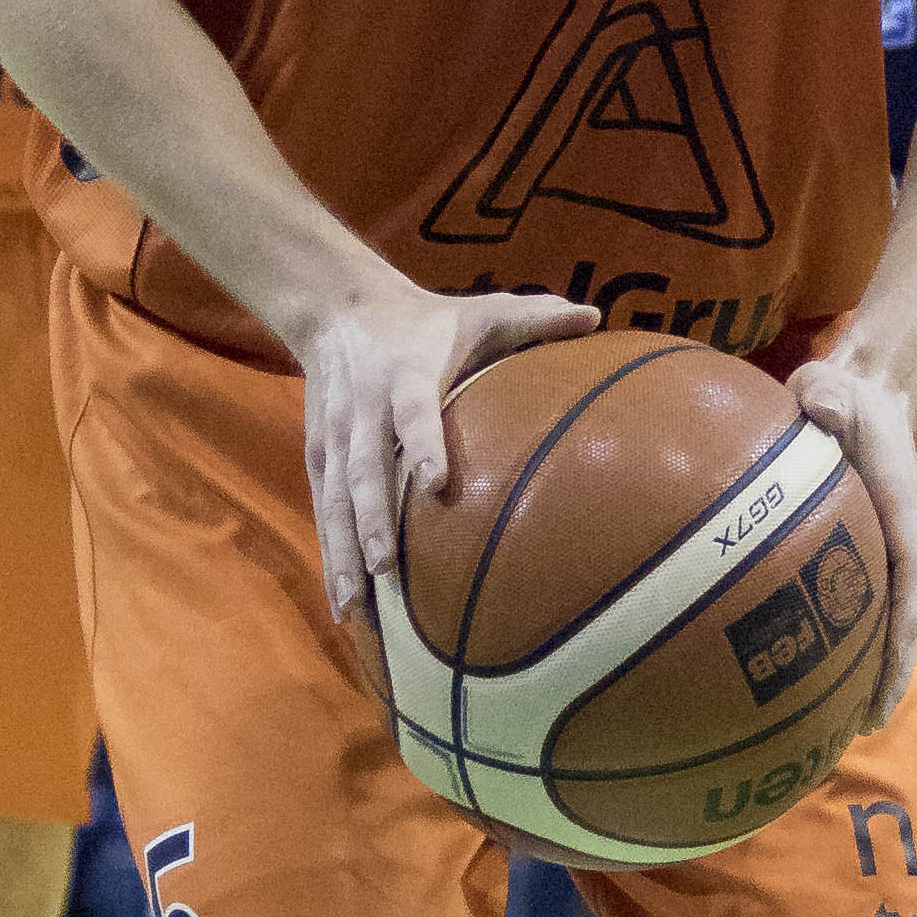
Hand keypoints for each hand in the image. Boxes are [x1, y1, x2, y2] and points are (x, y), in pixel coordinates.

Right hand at [296, 268, 594, 624]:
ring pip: (337, 499)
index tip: (437, 484)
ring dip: (344, 554)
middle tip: (385, 569)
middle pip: (364, 468)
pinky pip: (324, 510)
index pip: (414, 411)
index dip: (424, 443)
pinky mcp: (319, 456)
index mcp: (407, 374)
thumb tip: (596, 316)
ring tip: (355, 608)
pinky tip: (345, 606)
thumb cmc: (429, 319)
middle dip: (371, 520)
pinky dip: (331, 557)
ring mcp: (336, 438)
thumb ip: (535, 317)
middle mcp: (364, 410)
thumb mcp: (480, 310)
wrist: (339, 308)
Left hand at [782, 339, 916, 731]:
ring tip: (846, 722)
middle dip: (889, 671)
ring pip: (886, 620)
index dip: (900, 636)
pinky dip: (849, 644)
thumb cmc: (844, 392)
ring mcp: (886, 549)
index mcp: (902, 511)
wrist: (863, 389)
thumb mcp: (832, 384)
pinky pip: (861, 605)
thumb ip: (826, 396)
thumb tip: (819, 405)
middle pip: (903, 618)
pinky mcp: (865, 551)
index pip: (910, 583)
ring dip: (874, 668)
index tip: (885, 681)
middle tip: (861, 725)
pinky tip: (815, 677)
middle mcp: (902, 538)